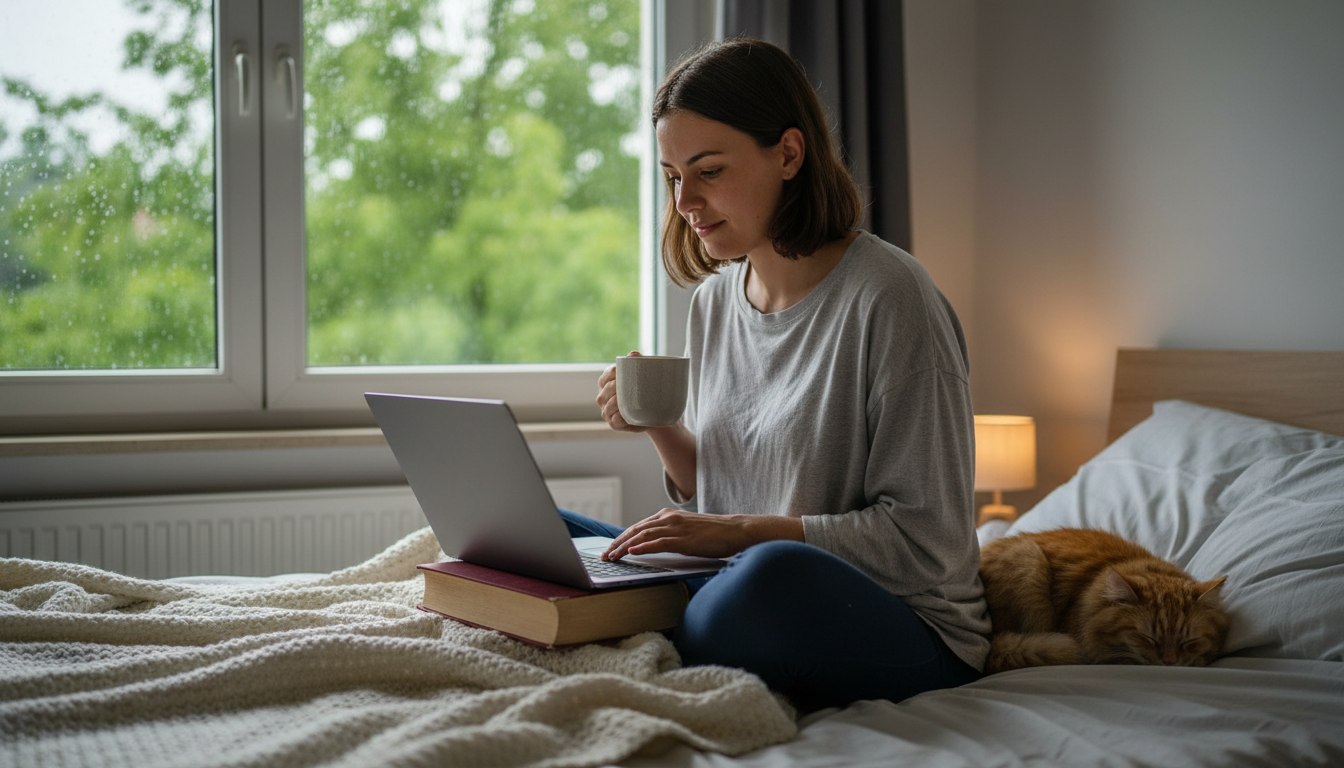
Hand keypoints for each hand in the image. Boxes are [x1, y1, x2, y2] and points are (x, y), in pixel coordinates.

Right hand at [596, 350, 648, 432]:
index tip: (621, 370)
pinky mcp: (614, 424)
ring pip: (607, 406)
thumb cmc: (645, 391)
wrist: (656, 412)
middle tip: (625, 385)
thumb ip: (638, 363)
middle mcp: (604, 397)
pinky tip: (624, 415)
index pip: (606, 376)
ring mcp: (608, 411)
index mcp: (608, 383)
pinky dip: (618, 417)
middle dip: (613, 387)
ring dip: (615, 402)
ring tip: (624, 399)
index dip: (612, 373)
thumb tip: (633, 354)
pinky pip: (614, 421)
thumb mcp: (643, 376)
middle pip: (605, 391)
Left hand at [603, 509, 802, 560]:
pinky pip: (660, 542)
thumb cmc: (713, 534)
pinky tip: (633, 551)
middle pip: (636, 530)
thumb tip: (651, 547)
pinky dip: (644, 546)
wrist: (737, 531)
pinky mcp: (685, 539)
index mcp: (668, 516)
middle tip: (605, 556)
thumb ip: (669, 536)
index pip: (638, 527)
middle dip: (618, 543)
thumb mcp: (686, 532)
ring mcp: (677, 528)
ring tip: (613, 556)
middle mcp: (669, 518)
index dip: (621, 538)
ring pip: (644, 535)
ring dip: (625, 546)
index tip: (610, 549)